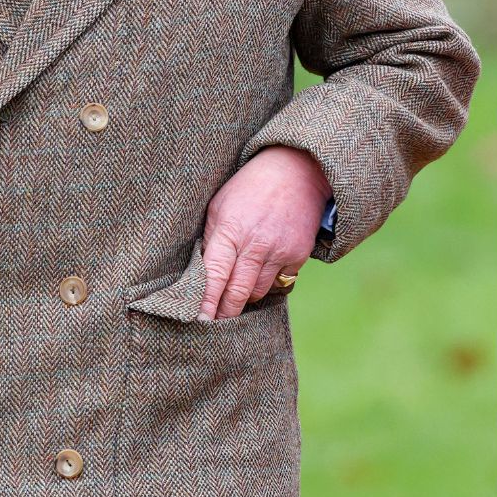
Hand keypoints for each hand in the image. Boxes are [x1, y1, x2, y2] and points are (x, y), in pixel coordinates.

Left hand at [198, 145, 329, 320]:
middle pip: (236, 292)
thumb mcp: (220, 205)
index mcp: (231, 229)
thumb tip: (200, 274)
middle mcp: (256, 244)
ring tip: (235, 295)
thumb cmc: (249, 188)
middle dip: (224, 312)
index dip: (205, 302)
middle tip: (214, 325)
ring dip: (245, 296)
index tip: (198, 321)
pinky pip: (279, 283)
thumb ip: (211, 239)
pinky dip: (268, 283)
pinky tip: (261, 271)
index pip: (214, 275)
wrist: (297, 171)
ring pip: (257, 291)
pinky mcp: (298, 255)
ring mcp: (280, 251)